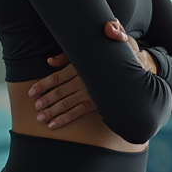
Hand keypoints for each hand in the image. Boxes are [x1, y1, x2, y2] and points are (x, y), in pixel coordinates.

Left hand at [27, 19, 156, 128]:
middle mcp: (86, 80)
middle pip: (61, 91)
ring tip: (39, 118)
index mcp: (82, 65)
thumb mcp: (94, 47)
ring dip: (53, 111)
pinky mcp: (98, 102)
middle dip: (46, 100)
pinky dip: (66, 118)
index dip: (44, 84)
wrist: (140, 65)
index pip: (59, 76)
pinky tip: (54, 125)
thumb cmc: (113, 54)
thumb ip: (70, 54)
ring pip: (68, 103)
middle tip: (33, 107)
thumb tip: (49, 61)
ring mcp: (92, 93)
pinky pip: (79, 112)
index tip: (31, 91)